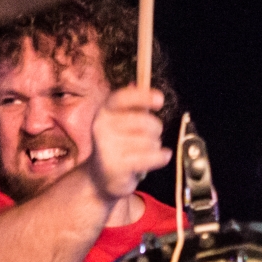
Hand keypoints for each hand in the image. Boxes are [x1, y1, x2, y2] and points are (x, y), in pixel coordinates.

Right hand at [84, 85, 170, 204]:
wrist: (100, 178)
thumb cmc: (116, 147)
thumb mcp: (120, 123)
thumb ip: (131, 105)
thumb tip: (138, 82)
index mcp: (103, 112)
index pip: (122, 97)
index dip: (143, 96)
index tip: (159, 100)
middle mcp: (102, 127)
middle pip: (145, 121)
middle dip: (155, 129)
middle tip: (151, 137)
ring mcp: (107, 148)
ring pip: (150, 141)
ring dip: (155, 146)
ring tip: (145, 152)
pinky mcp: (116, 167)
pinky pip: (150, 157)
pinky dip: (161, 157)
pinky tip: (162, 156)